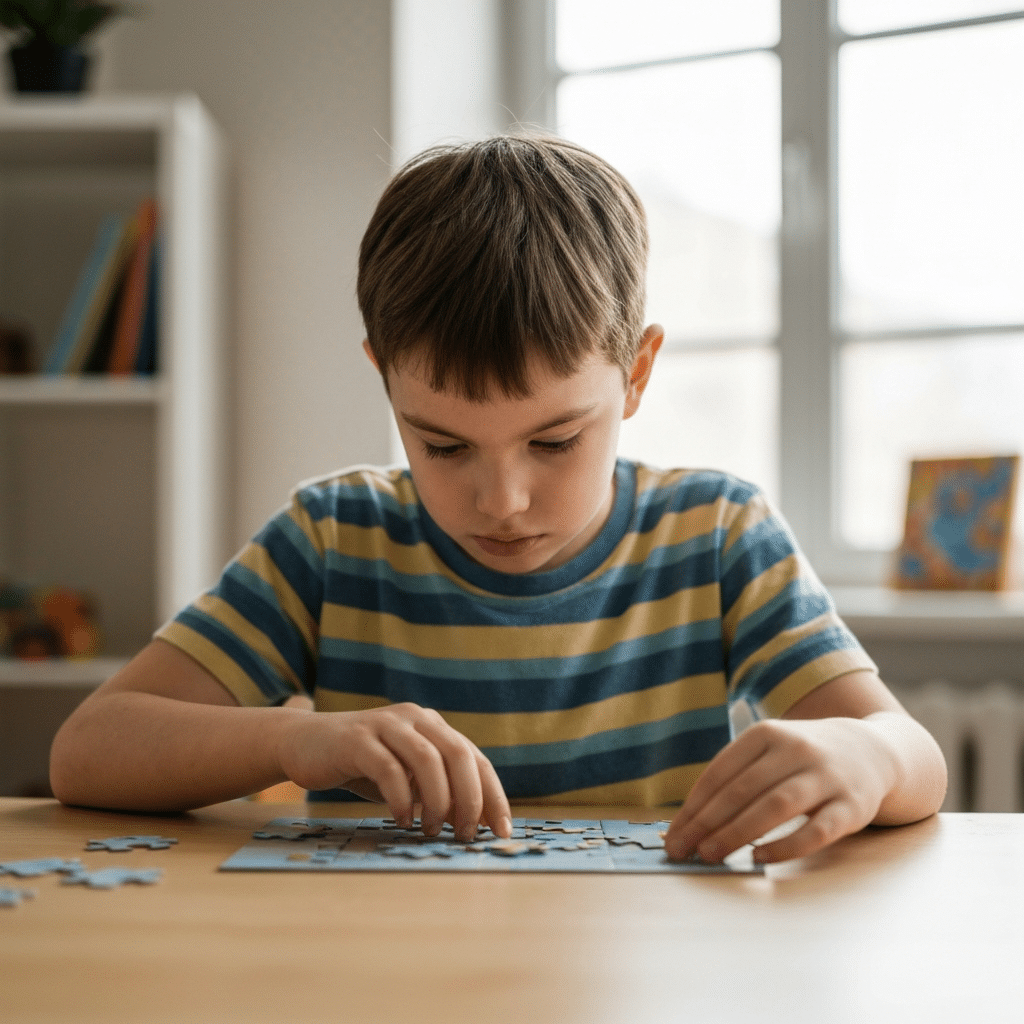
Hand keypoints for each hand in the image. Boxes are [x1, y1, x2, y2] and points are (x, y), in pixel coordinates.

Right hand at [275, 702, 511, 842]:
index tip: (503, 831)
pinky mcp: (357, 738)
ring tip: (431, 831)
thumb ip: (437, 792)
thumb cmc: (363, 767)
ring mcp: (386, 724)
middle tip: (466, 835)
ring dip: (437, 801)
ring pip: (427, 759)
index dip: (493, 795)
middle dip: (470, 798)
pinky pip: (389, 769)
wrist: (304, 743)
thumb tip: (475, 825)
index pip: (476, 758)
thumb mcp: (406, 779)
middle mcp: (415, 718)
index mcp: (433, 726)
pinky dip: (401, 799)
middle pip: (458, 754)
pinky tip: (401, 821)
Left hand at [664, 717, 897, 864]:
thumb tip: (689, 821)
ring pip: (775, 806)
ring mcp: (825, 777)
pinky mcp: (851, 806)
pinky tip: (759, 857)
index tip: (673, 834)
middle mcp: (795, 750)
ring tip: (710, 854)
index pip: (720, 772)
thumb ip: (735, 778)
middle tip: (683, 849)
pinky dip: (785, 846)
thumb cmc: (802, 758)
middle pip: (742, 789)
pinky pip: (815, 830)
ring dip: (738, 833)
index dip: (693, 806)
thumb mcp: (769, 751)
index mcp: (766, 734)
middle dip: (707, 823)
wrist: (870, 750)